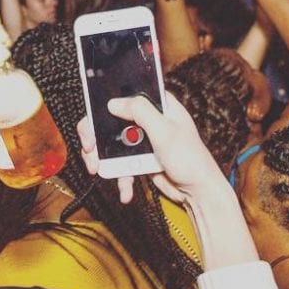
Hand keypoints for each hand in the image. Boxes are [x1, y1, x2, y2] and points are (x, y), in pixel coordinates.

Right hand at [77, 91, 221, 205]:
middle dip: (96, 137)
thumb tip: (114, 102)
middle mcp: (148, 119)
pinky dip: (119, 177)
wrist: (199, 193)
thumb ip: (140, 112)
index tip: (92, 119)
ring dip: (102, 159)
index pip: (124, 95)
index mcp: (158, 105)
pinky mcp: (140, 158)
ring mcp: (143, 139)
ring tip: (98, 171)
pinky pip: (120, 164)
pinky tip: (125, 189)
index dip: (104, 104)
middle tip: (89, 149)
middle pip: (110, 120)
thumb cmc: (191, 160)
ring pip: (111, 144)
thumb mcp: (165, 131)